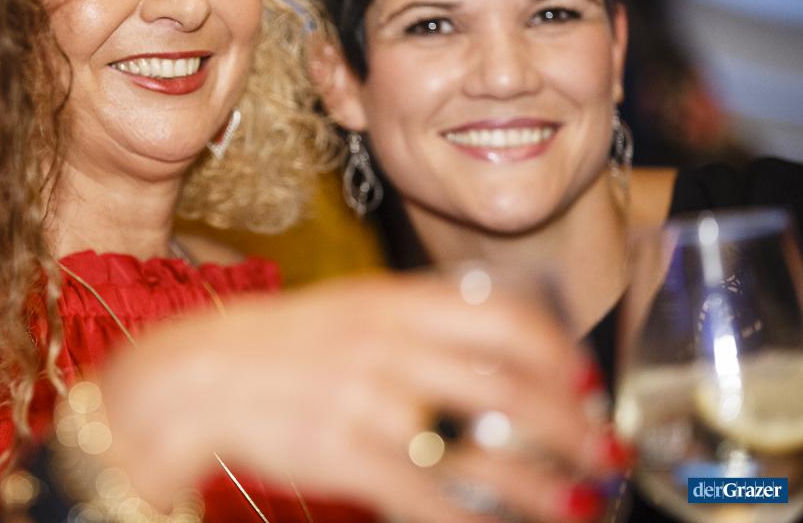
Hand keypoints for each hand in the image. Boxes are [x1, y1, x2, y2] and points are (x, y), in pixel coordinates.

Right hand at [96, 273, 623, 521]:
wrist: (200, 375)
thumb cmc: (282, 344)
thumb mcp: (352, 306)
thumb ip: (419, 317)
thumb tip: (496, 340)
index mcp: (396, 302)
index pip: (504, 317)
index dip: (557, 353)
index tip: (582, 381)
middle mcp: (391, 346)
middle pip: (509, 388)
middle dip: (570, 427)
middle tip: (602, 454)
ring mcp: (370, 403)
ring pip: (482, 450)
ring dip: (542, 483)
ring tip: (577, 502)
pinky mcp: (348, 456)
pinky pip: (431, 498)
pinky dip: (477, 519)